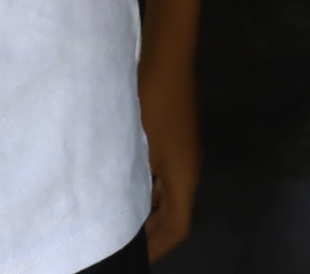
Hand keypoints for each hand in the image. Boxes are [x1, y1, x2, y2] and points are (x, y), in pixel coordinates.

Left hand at [136, 50, 202, 259]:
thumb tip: (120, 213)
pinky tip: (124, 184)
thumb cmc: (153, 105)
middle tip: (122, 243)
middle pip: (176, 213)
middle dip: (152, 232)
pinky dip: (147, 188)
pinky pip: (164, 174)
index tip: (136, 258)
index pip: (179, 228)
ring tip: (119, 218)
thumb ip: (133, 185)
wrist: (167, 56)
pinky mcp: (175, 136)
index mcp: (186, 178)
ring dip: (148, 209)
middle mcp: (190, 169)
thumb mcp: (139, 149)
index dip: (159, 248)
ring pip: (169, 193)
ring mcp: (185, 151)